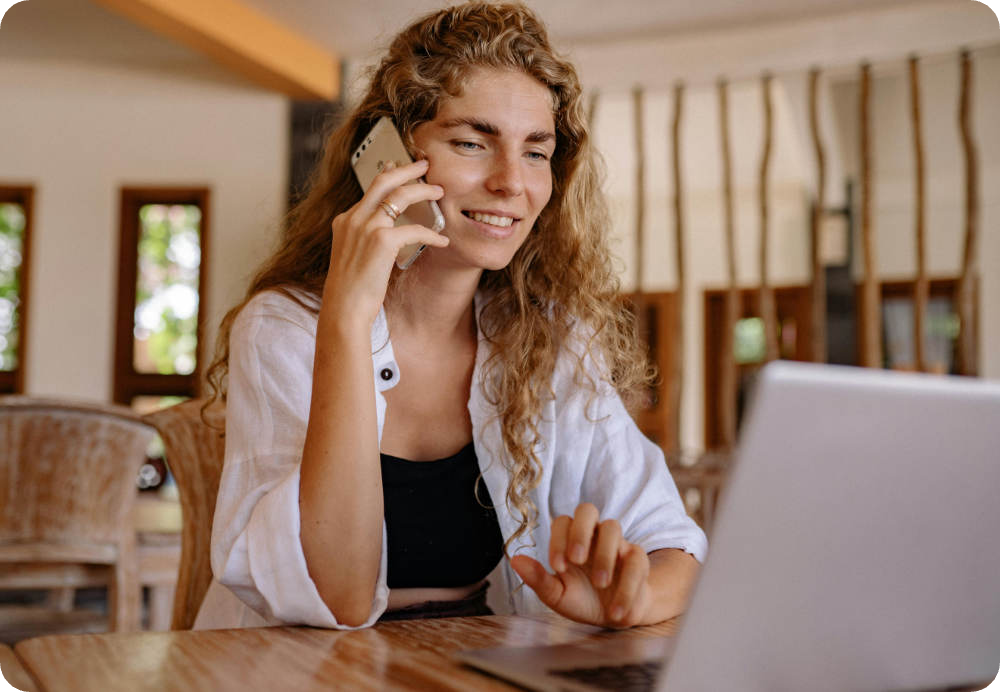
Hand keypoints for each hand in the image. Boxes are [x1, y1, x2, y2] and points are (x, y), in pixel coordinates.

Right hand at [323, 159, 448, 328]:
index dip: (388, 175)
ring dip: (423, 191)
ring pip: (400, 195)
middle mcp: (353, 218)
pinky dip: (431, 233)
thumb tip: (387, 233)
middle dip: (407, 168)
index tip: (398, 166)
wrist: (344, 308)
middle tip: (424, 164)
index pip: (370, 189)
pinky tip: (442, 240)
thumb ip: (365, 239)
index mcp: (345, 221)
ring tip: (439, 192)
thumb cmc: (352, 290)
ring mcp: (366, 227)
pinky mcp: (382, 241)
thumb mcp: (352, 256)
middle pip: (383, 180)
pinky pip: (415, 228)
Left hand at [510, 503, 652, 627]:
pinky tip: (616, 611)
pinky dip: (627, 586)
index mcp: (570, 539)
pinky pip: (635, 560)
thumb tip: (514, 560)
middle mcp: (593, 535)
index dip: (558, 540)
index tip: (557, 568)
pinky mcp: (637, 559)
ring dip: (605, 555)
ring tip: (600, 584)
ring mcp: (617, 543)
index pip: (562, 522)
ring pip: (613, 527)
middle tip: (577, 560)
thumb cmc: (582, 599)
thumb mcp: (557, 594)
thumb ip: (538, 578)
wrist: (615, 616)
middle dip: (580, 531)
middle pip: (587, 509)